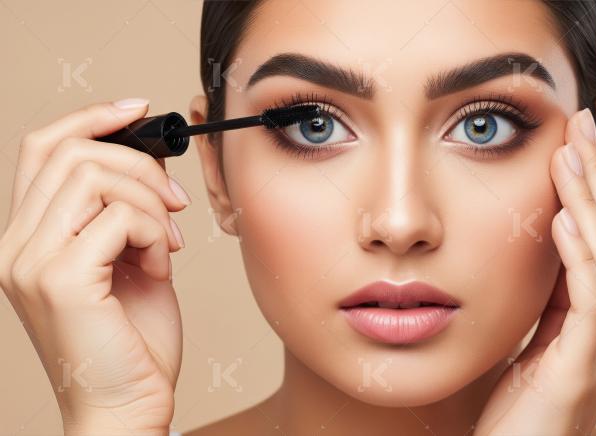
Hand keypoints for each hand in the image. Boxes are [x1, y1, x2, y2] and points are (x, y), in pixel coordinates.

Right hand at [0, 99, 190, 434]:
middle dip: (140, 165)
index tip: (138, 109)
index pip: (42, 148)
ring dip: (150, 203)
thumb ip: (121, 213)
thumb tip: (146, 163)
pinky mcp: (62, 278)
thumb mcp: (126, 260)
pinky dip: (155, 233)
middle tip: (174, 203)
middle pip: (72, 152)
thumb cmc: (131, 340)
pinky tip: (160, 267)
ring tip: (166, 245)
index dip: (90, 118)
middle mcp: (16, 244)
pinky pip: (120, 216)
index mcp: (28, 237)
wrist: (126, 403)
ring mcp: (31, 260)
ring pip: (96, 177)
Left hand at [474, 109, 595, 434]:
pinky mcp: (582, 368)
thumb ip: (547, 298)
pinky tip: (562, 220)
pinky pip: (588, 301)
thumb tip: (542, 244)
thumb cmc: (517, 411)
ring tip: (571, 152)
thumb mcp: (534, 340)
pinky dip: (578, 257)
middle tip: (595, 119)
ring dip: (589, 202)